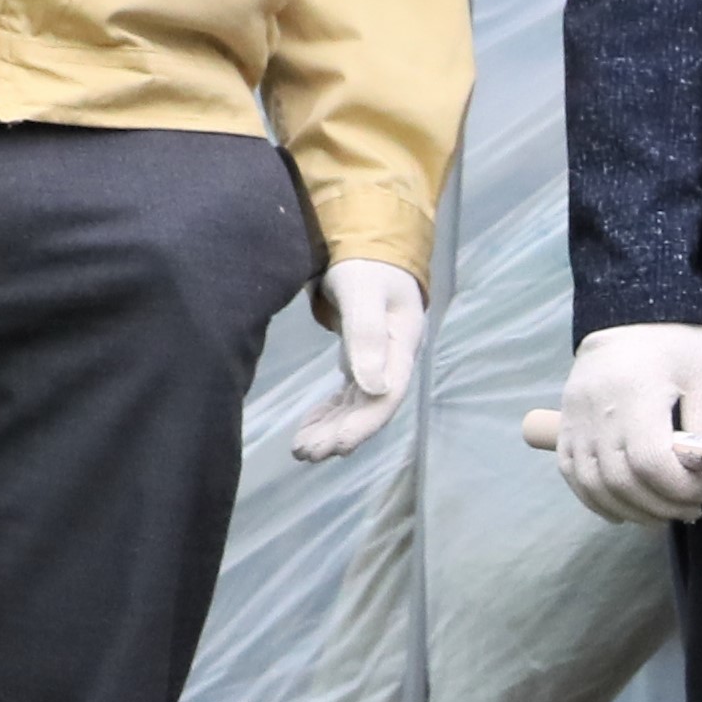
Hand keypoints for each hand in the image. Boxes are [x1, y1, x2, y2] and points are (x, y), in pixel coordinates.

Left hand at [291, 260, 427, 462]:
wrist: (370, 248)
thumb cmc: (368, 264)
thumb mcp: (364, 291)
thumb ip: (367, 334)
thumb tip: (373, 387)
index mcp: (401, 347)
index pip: (387, 396)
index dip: (364, 425)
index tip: (337, 447)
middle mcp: (392, 362)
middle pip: (368, 408)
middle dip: (339, 434)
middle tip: (305, 453)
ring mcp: (377, 363)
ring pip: (355, 406)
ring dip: (330, 429)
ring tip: (301, 451)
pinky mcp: (360, 361)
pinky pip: (345, 397)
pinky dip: (327, 414)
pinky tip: (308, 428)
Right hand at [554, 322, 701, 523]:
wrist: (627, 315)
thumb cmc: (675, 343)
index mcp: (635, 393)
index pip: (650, 462)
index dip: (680, 489)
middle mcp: (597, 410)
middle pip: (621, 481)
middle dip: (662, 506)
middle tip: (693, 508)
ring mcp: (574, 419)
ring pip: (593, 485)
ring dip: (632, 510)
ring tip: (664, 513)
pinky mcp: (565, 424)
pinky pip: (572, 474)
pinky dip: (597, 500)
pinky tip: (626, 510)